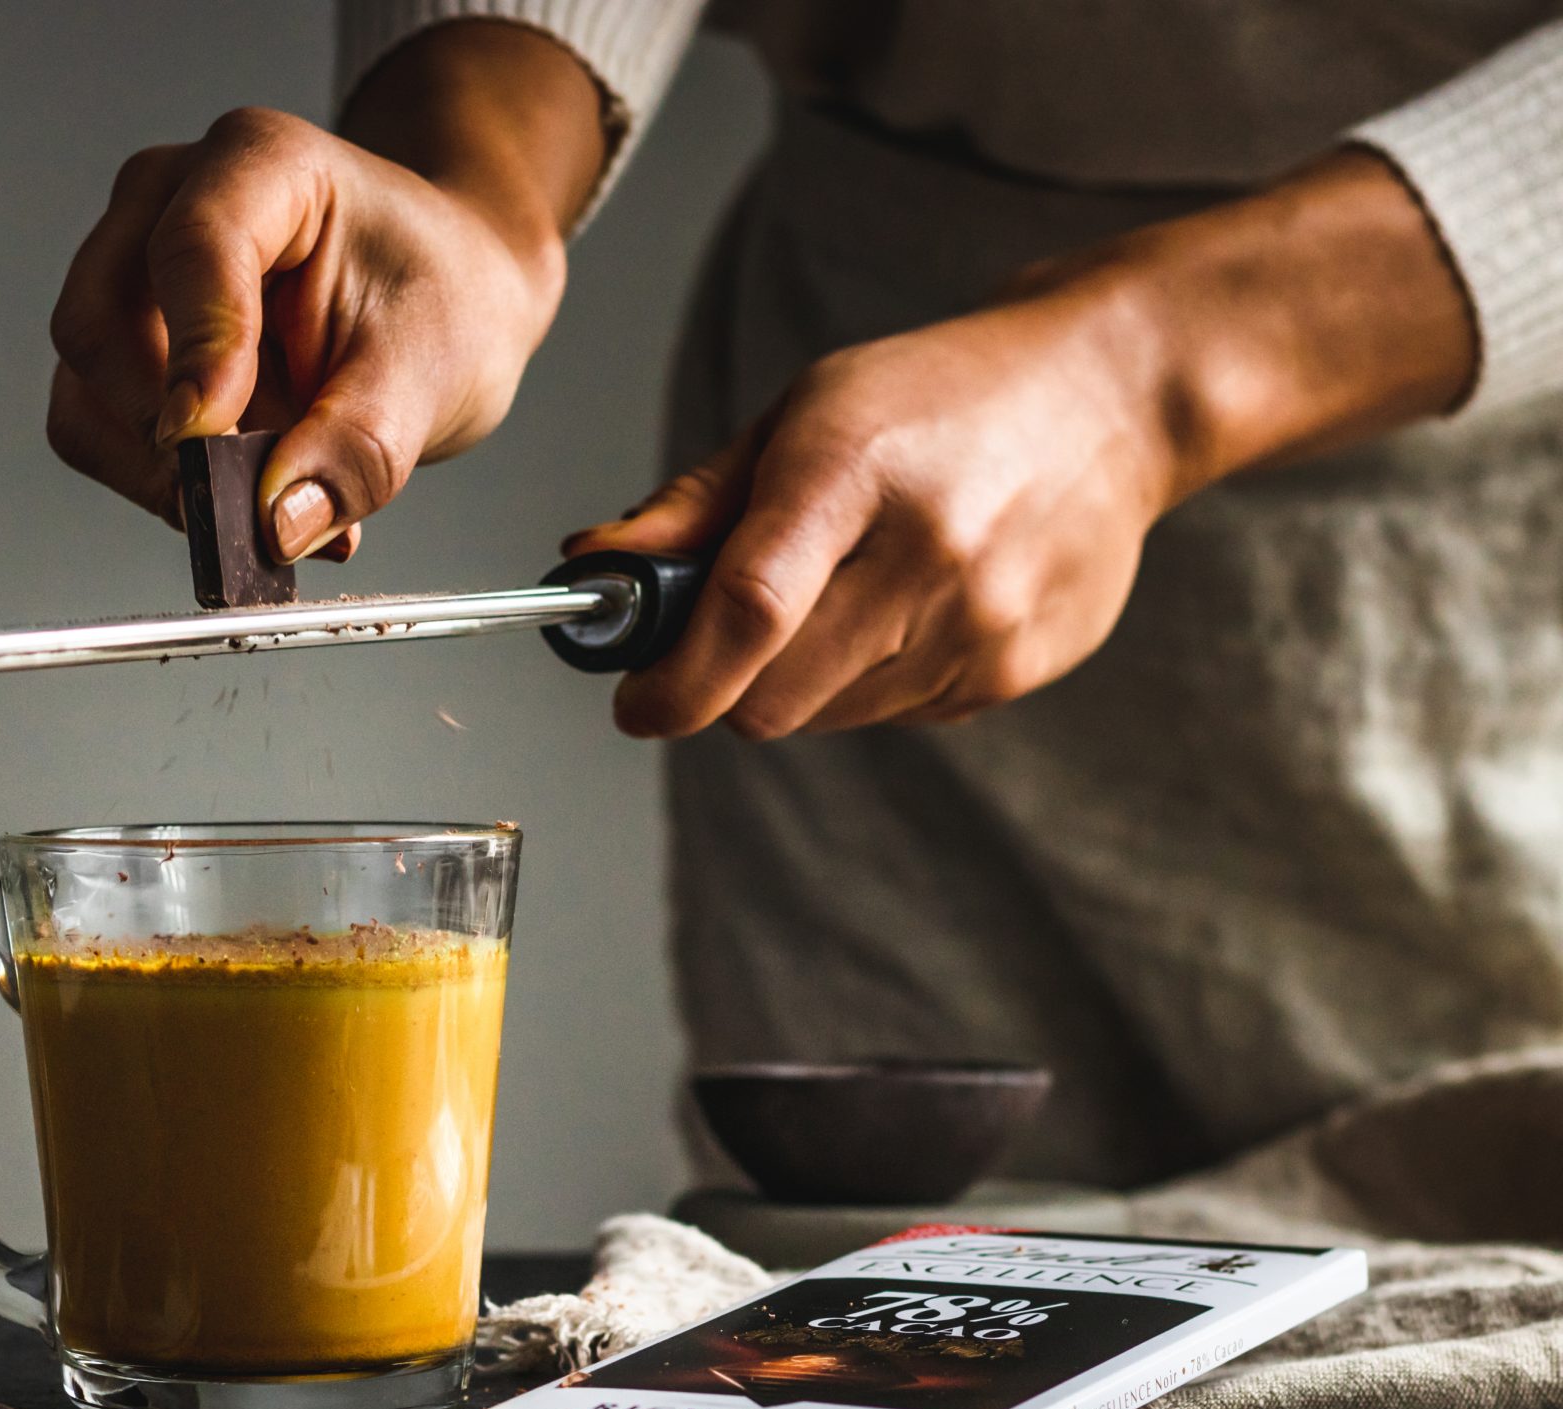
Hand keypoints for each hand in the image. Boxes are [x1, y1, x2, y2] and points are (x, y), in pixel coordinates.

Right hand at [47, 22, 605, 563]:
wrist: (440, 302)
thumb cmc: (435, 299)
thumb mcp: (430, 369)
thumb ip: (357, 448)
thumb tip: (280, 524)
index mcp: (260, 163)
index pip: (190, 248)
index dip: (195, 352)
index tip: (205, 440)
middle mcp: (168, 202)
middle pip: (99, 320)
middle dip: (160, 431)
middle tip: (242, 503)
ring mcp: (129, 274)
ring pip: (84, 391)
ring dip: (159, 472)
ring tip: (268, 504)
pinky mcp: (121, 351)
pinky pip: (98, 433)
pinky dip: (160, 486)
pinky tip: (245, 497)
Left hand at [569, 293, 1173, 738]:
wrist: (1113, 395)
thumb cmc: (939, 396)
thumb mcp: (805, 413)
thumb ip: (695, 505)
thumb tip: (591, 570)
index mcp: (856, 471)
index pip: (749, 610)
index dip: (675, 680)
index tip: (636, 702)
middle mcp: (929, 554)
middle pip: (774, 695)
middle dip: (723, 686)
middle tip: (725, 635)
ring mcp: (984, 620)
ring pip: (827, 719)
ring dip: (797, 684)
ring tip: (840, 594)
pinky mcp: (1017, 667)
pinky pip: (895, 716)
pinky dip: (868, 683)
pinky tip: (907, 606)